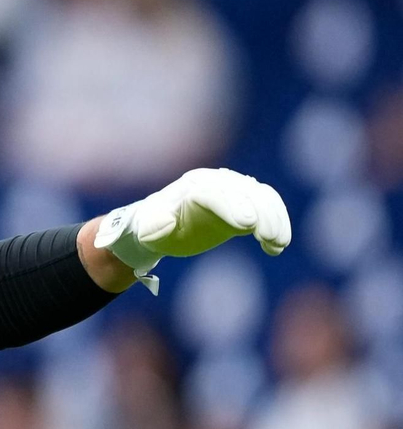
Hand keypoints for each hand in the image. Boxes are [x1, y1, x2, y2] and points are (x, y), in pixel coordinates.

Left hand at [94, 167, 290, 292]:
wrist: (163, 224)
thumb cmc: (155, 228)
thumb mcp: (149, 230)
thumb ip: (155, 227)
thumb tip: (167, 222)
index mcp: (192, 187)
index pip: (214, 193)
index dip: (232, 207)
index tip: (247, 225)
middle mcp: (216, 182)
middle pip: (244, 192)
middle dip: (260, 213)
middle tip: (270, 237)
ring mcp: (234, 190)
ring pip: (262, 197)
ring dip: (275, 218)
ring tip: (278, 244)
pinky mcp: (246, 202)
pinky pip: (269, 205)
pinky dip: (278, 221)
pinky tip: (276, 246)